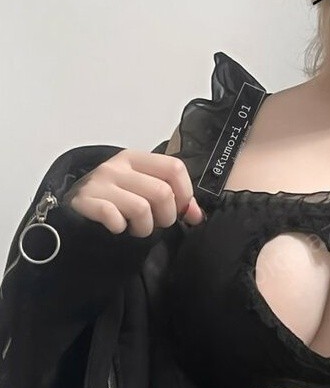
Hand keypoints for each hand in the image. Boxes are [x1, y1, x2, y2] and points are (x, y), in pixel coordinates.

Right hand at [63, 150, 205, 236]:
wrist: (72, 208)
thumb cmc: (114, 198)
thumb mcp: (143, 189)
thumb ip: (173, 198)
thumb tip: (198, 215)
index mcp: (136, 158)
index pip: (174, 167)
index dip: (185, 193)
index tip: (181, 209)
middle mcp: (118, 166)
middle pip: (162, 192)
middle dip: (166, 217)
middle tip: (157, 224)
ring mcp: (99, 182)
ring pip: (142, 208)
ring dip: (145, 228)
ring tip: (136, 228)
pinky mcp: (84, 201)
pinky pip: (114, 217)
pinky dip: (120, 228)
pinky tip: (118, 228)